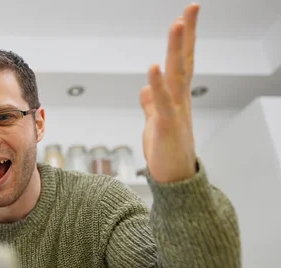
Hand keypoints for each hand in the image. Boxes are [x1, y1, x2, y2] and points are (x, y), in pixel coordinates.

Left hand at [140, 3, 199, 182]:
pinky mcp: (166, 125)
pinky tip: (154, 67)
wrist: (174, 180)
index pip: (182, 63)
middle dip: (186, 35)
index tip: (186, 16)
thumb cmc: (166, 152)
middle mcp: (180, 100)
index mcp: (177, 98)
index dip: (184, 40)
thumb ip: (151, 104)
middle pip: (184, 61)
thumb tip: (145, 88)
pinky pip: (162, 101)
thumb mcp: (155, 123)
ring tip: (177, 24)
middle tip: (191, 8)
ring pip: (177, 75)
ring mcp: (175, 112)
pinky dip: (157, 84)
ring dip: (177, 50)